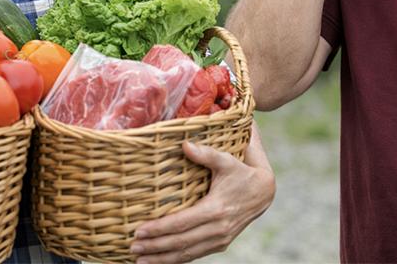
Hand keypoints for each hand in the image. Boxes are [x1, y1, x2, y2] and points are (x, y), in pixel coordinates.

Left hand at [129, 124, 275, 263]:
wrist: (263, 192)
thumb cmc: (240, 173)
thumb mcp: (226, 160)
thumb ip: (205, 154)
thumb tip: (184, 145)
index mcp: (216, 209)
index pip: (181, 223)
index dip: (159, 229)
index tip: (139, 231)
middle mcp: (218, 229)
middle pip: (180, 242)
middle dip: (154, 247)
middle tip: (132, 248)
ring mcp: (220, 239)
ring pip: (187, 254)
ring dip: (162, 259)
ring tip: (139, 260)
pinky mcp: (220, 244)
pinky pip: (195, 255)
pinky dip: (176, 260)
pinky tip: (159, 261)